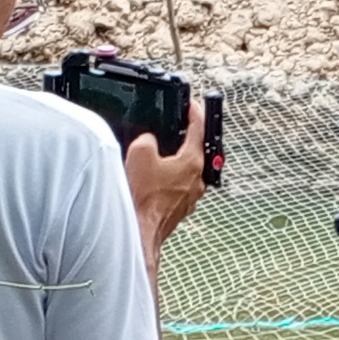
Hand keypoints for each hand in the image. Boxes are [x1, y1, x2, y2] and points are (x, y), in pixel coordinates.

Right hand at [125, 103, 210, 246]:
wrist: (139, 233)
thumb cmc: (142, 199)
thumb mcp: (139, 154)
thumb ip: (148, 139)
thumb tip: (150, 142)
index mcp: (192, 162)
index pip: (199, 129)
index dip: (195, 113)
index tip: (192, 106)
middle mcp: (196, 180)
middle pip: (196, 151)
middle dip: (186, 139)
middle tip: (178, 128)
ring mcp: (190, 197)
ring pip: (187, 171)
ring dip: (176, 162)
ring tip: (161, 155)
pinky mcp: (179, 210)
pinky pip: (177, 187)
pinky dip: (169, 180)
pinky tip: (154, 181)